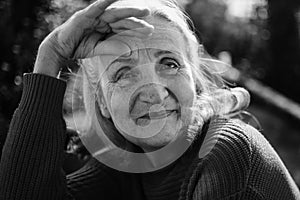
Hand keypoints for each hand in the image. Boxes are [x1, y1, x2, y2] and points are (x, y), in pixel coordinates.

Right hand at [34, 0, 153, 77]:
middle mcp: (103, 20)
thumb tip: (129, 51)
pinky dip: (106, 1)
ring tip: (143, 11)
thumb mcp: (97, 49)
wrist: (60, 48)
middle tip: (150, 17)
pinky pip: (97, 7)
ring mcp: (95, 16)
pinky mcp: (86, 15)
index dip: (136, 29)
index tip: (150, 32)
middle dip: (136, 19)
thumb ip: (111, 48)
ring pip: (114, 13)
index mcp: (106, 28)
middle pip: (122, 19)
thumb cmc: (79, 47)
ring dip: (128, 11)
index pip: (124, 28)